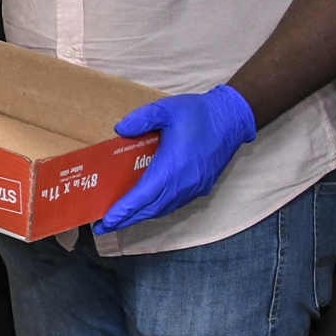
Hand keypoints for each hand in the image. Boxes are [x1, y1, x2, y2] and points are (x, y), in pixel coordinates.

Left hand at [96, 85, 257, 232]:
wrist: (231, 119)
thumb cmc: (198, 113)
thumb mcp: (166, 109)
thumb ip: (141, 119)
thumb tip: (120, 129)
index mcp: (173, 166)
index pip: (145, 195)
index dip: (126, 209)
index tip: (108, 220)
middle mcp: (184, 183)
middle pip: (152, 208)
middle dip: (127, 219)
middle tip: (103, 226)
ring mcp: (194, 187)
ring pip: (164, 208)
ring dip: (141, 215)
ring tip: (120, 219)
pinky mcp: (201, 187)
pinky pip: (174, 204)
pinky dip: (157, 208)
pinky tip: (145, 206)